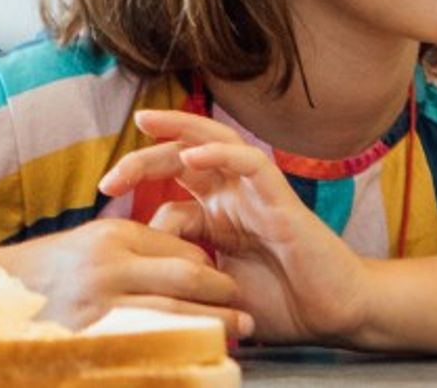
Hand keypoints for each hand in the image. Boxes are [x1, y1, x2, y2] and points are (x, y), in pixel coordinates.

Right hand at [0, 218, 248, 338]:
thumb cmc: (54, 269)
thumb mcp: (95, 243)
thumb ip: (139, 249)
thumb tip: (193, 265)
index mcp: (114, 238)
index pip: (182, 253)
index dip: (210, 272)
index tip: (226, 288)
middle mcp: (110, 266)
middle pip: (186, 280)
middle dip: (222, 298)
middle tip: (246, 314)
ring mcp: (100, 303)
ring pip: (172, 315)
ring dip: (212, 327)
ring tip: (237, 336)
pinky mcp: (91, 335)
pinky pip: (146, 343)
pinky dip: (175, 350)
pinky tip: (193, 357)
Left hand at [98, 111, 372, 345]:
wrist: (332, 315)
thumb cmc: (280, 302)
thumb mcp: (215, 286)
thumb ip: (182, 265)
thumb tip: (142, 250)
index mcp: (217, 214)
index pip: (169, 185)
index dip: (137, 188)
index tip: (104, 200)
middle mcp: (235, 195)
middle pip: (185, 154)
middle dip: (145, 155)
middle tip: (109, 176)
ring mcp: (258, 193)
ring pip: (218, 141)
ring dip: (181, 128)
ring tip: (148, 121)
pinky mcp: (282, 199)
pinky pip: (252, 164)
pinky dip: (221, 155)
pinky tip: (193, 156)